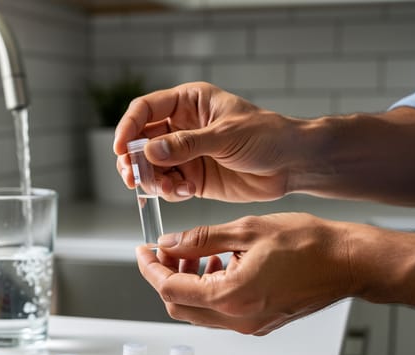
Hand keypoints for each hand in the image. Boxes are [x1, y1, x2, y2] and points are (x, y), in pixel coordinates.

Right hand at [113, 82, 297, 202]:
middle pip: (141, 141)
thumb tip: (150, 152)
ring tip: (164, 188)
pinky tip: (184, 192)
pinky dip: (169, 191)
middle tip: (132, 177)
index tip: (121, 149)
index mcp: (189, 102)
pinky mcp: (193, 178)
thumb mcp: (226, 135)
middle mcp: (181, 127)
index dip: (128, 127)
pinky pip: (168, 185)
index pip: (146, 109)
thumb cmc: (267, 136)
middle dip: (133, 160)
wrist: (293, 164)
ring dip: (151, 180)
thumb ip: (186, 144)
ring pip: (151, 167)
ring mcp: (186, 154)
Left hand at [136, 213, 352, 334]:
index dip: (150, 268)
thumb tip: (169, 243)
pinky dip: (207, 291)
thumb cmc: (311, 245)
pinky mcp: (259, 323)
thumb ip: (201, 239)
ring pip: (197, 311)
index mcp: (230, 297)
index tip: (143, 252)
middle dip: (165, 277)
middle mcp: (237, 318)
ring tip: (195, 254)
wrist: (350, 263)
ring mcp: (248, 325)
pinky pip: (219, 313)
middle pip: (178, 306)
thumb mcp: (246, 230)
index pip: (169, 288)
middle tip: (167, 251)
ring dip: (186, 284)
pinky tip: (217, 265)